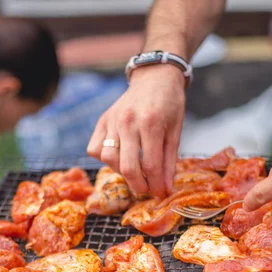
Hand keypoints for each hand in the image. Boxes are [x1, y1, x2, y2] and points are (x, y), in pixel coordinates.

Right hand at [87, 64, 185, 198]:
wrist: (155, 77)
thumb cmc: (169, 104)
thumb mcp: (176, 132)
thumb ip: (169, 162)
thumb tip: (166, 190)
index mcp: (150, 123)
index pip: (151, 166)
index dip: (156, 185)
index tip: (160, 194)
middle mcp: (127, 122)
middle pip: (128, 167)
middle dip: (139, 186)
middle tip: (147, 190)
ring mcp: (112, 121)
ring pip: (109, 159)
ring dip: (121, 172)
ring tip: (134, 171)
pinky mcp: (102, 121)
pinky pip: (95, 149)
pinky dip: (105, 159)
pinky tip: (119, 157)